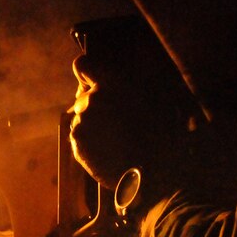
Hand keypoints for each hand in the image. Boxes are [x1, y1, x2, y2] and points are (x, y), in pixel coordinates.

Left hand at [69, 45, 195, 188]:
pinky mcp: (77, 145)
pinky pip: (80, 139)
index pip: (82, 65)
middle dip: (95, 107)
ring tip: (116, 141)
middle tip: (118, 123)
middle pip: (83, 98)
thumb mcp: (154, 98)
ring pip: (82, 120)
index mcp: (110, 83)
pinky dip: (90, 144)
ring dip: (93, 126)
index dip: (87, 74)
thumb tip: (120, 75)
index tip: (93, 84)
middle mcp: (91, 100)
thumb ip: (131, 82)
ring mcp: (82, 123)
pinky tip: (110, 152)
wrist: (151, 171)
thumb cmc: (158, 133)